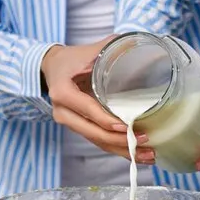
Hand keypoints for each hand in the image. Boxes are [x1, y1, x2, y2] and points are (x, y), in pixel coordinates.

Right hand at [41, 37, 154, 163]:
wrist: (51, 67)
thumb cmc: (70, 58)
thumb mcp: (87, 51)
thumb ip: (110, 47)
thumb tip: (137, 44)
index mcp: (63, 92)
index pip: (88, 110)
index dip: (107, 121)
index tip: (128, 127)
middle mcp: (63, 112)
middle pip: (93, 133)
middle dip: (120, 141)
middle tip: (145, 142)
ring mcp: (70, 122)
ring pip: (97, 141)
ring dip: (122, 151)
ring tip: (147, 155)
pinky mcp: (78, 127)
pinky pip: (97, 141)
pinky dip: (116, 148)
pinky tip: (135, 153)